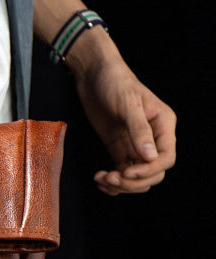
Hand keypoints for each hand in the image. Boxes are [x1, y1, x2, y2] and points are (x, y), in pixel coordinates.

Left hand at [70, 48, 176, 195]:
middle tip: (111, 178)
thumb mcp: (128, 104)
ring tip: (102, 179)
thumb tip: (150, 157)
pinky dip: (113, 180)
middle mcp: (152, 138)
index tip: (127, 173)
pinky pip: (122, 171)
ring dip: (121, 184)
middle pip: (153, 172)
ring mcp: (135, 144)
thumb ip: (139, 130)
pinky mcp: (119, 148)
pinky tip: (100, 179)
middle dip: (133, 181)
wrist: (93, 74)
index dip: (149, 170)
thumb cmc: (115, 81)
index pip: (166, 158)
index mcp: (163, 125)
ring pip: (137, 176)